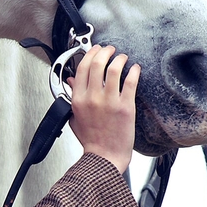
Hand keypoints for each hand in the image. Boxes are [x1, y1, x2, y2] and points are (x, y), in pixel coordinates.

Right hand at [66, 45, 138, 172]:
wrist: (104, 156)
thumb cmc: (91, 139)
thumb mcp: (74, 116)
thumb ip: (72, 96)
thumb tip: (71, 81)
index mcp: (78, 99)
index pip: (82, 68)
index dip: (89, 54)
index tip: (95, 50)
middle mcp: (93, 98)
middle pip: (97, 64)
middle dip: (104, 52)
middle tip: (110, 49)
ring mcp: (109, 102)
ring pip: (114, 70)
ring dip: (119, 59)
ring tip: (122, 57)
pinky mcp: (126, 107)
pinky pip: (130, 82)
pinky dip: (134, 72)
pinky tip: (135, 68)